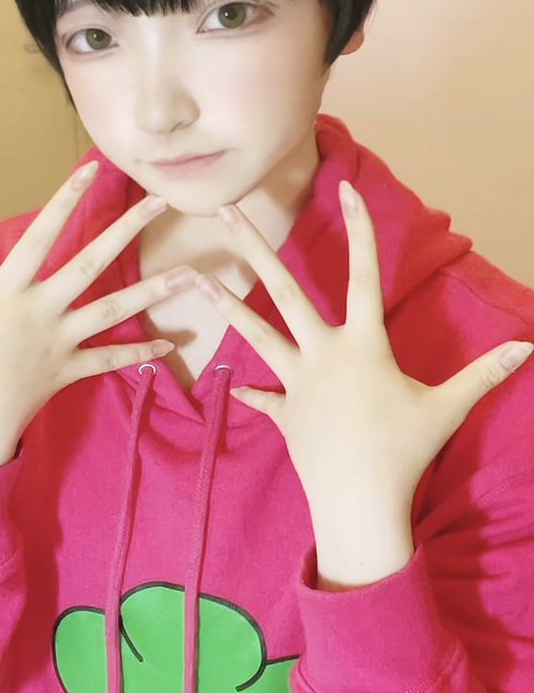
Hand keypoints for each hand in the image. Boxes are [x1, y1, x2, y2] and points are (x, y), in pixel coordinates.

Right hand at [0, 163, 197, 469]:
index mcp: (6, 292)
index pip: (41, 235)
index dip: (65, 200)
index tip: (90, 170)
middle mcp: (40, 310)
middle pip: (92, 262)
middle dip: (128, 228)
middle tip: (161, 202)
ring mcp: (59, 341)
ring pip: (115, 309)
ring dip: (154, 290)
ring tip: (190, 272)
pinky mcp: (70, 371)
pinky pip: (110, 360)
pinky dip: (140, 353)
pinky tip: (171, 345)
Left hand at [194, 181, 533, 531]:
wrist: (360, 504)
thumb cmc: (405, 453)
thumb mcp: (448, 407)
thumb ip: (485, 372)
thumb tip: (531, 345)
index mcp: (363, 344)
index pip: (363, 275)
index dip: (359, 229)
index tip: (346, 188)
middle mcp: (322, 354)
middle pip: (283, 290)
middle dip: (252, 246)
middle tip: (223, 209)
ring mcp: (298, 383)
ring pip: (255, 333)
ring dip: (224, 302)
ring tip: (193, 274)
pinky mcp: (286, 414)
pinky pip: (265, 398)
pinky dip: (253, 391)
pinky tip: (234, 386)